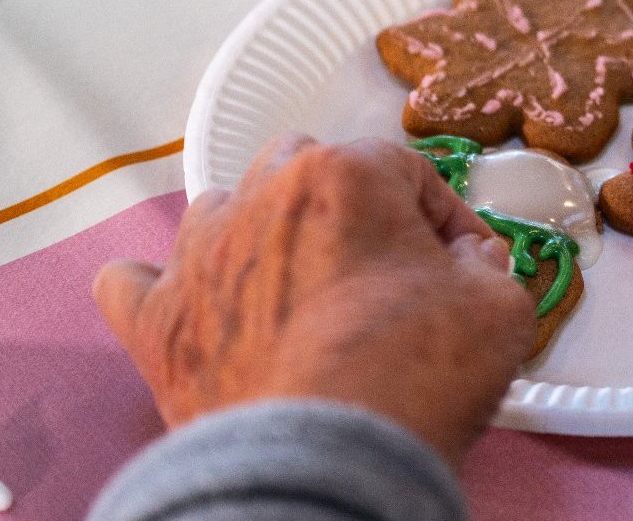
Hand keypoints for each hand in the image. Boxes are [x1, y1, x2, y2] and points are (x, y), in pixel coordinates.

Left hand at [94, 135, 535, 467]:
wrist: (327, 462)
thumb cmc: (405, 380)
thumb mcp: (499, 310)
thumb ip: (490, 266)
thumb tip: (471, 266)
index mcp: (343, 175)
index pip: (406, 170)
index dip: (446, 217)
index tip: (463, 258)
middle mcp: (261, 199)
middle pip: (308, 169)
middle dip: (349, 208)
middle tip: (385, 268)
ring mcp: (199, 259)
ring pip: (225, 209)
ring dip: (262, 233)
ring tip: (300, 287)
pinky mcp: (158, 324)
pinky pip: (132, 281)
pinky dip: (162, 288)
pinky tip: (189, 303)